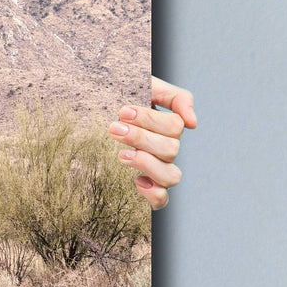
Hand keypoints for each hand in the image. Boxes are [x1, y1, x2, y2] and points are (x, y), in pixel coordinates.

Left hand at [109, 76, 196, 209]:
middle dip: (140, 137)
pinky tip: (136, 180)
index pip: (175, 126)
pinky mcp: (146, 185)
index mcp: (168, 125)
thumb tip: (193, 123)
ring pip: (171, 176)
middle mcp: (166, 148)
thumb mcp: (146, 85)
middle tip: (114, 128)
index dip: (150, 120)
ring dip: (147, 163)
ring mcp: (157, 168)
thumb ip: (175, 97)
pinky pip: (161, 200)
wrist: (93, 106)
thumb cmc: (120, 95)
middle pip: (171, 150)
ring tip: (122, 154)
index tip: (123, 111)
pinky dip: (153, 193)